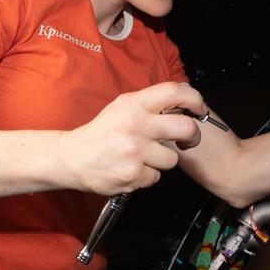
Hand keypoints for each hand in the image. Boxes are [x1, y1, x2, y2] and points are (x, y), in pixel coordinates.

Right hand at [59, 82, 204, 194]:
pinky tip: (132, 169)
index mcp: (133, 104)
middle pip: (185, 128)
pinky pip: (155, 177)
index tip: (198, 109)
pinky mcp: (133, 174)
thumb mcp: (122, 108)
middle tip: (186, 140)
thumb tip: (183, 101)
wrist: (72, 158)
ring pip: (171, 159)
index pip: (174, 92)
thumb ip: (149, 105)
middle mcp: (135, 125)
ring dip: (161, 161)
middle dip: (192, 137)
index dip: (194, 99)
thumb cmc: (101, 133)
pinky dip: (146, 176)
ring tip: (142, 157)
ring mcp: (134, 151)